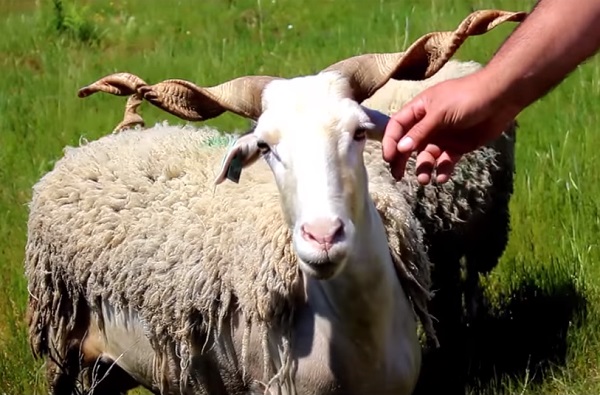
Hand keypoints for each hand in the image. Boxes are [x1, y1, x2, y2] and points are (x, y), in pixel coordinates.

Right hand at [382, 72, 516, 183]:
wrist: (500, 98)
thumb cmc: (466, 97)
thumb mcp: (439, 113)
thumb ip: (420, 132)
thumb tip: (401, 149)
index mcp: (419, 110)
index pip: (397, 127)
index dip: (391, 142)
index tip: (389, 158)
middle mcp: (427, 125)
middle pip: (408, 145)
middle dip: (402, 161)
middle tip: (398, 176)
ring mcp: (442, 137)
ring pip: (426, 157)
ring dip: (423, 168)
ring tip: (425, 180)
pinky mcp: (457, 147)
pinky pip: (445, 162)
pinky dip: (442, 171)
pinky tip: (443, 177)